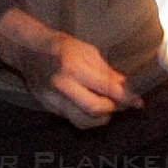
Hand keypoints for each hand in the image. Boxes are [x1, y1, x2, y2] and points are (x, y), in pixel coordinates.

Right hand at [0, 11, 135, 128]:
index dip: (125, 97)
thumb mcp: (87, 51)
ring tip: (106, 107)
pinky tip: (90, 107)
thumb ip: (106, 71)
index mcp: (73, 67)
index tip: (137, 102)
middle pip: (94, 109)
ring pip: (83, 121)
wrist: (29, 50)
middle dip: (112, 109)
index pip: (106, 89)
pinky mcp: (48, 107)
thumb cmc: (60, 46)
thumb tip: (125, 86)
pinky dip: (86, 117)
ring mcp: (52, 98)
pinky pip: (72, 119)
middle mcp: (62, 86)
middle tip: (120, 103)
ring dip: (100, 118)